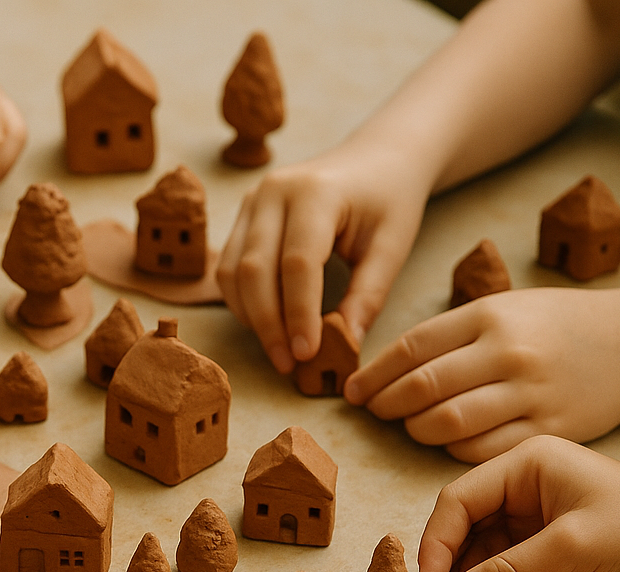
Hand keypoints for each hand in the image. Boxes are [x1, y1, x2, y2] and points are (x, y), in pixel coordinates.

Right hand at [217, 141, 430, 373]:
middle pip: (253, 270)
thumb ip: (368, 295)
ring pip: (231, 272)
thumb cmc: (389, 200)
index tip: (308, 354)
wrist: (376, 159)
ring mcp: (251, 201)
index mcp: (315, 192)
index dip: (298, 314)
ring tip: (280, 350)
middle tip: (288, 364)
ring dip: (251, 318)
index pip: (297, 263)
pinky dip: (243, 303)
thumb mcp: (392, 246)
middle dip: (268, 324)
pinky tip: (269, 325)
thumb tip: (345, 347)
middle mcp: (272, 191)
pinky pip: (227, 268)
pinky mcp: (242, 216)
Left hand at [344, 286, 619, 461]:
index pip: (412, 349)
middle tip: (374, 412)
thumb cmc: (552, 325)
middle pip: (424, 388)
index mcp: (490, 315)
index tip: (352, 391)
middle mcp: (509, 352)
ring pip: (448, 424)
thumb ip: (449, 335)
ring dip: (416, 430)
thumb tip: (383, 369)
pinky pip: (482, 449)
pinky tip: (448, 441)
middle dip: (387, 405)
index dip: (373, 374)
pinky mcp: (549, 428)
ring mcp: (531, 393)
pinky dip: (453, 449)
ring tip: (410, 426)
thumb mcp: (502, 308)